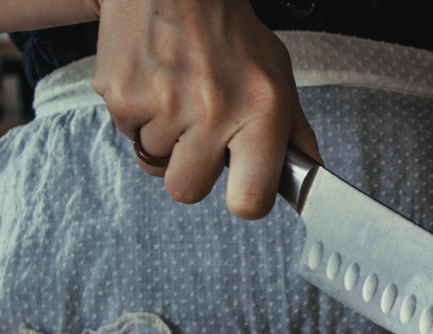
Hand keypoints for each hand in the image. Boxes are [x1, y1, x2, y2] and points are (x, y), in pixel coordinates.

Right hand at [92, 0, 321, 218]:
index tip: (243, 190)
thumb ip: (296, 132)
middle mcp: (211, 112)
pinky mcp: (121, 95)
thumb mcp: (278, 78)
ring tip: (178, 97)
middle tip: (201, 136)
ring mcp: (162, 105)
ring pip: (155, 162)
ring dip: (165, 140)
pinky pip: (127, 133)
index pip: (250, 200)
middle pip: (188, 190)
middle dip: (193, 170)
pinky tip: (156, 84)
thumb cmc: (230, 32)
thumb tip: (311, 175)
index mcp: (259, 112)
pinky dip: (139, 117)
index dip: (244, 201)